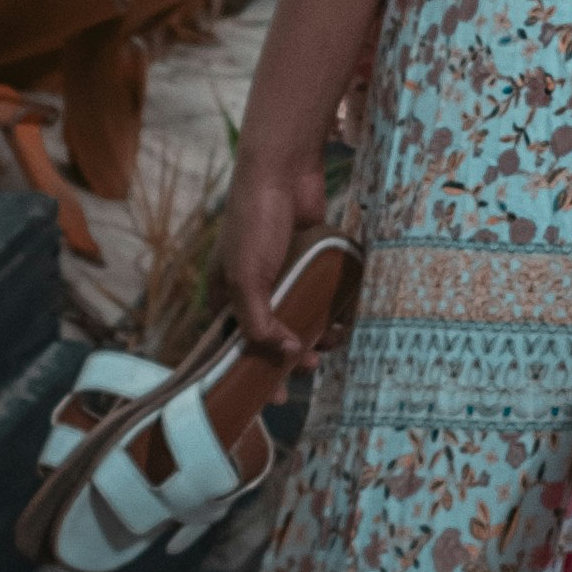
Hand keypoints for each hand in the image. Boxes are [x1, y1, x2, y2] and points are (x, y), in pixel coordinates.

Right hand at [214, 133, 330, 359]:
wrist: (283, 173)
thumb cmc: (254, 224)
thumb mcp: (247, 279)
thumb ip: (259, 323)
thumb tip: (287, 353)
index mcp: (226, 297)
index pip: (235, 347)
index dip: (252, 373)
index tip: (274, 399)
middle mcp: (253, 291)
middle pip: (272, 338)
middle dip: (292, 357)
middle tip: (312, 365)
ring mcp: (283, 278)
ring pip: (301, 320)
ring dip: (317, 335)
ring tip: (332, 338)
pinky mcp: (309, 265)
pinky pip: (321, 297)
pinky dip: (332, 311)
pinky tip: (345, 318)